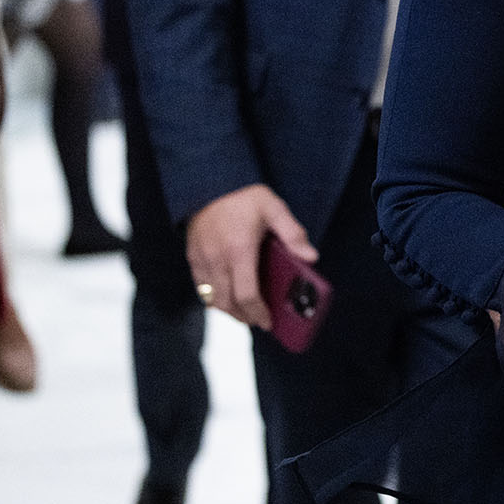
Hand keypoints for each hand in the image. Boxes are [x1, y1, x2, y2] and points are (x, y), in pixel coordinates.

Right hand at [185, 184, 316, 329]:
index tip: (268, 322)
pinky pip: (201, 287)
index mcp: (239, 250)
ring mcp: (201, 259)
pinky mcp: (192, 257)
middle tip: (259, 320)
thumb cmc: (244, 196)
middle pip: (227, 303)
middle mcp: (217, 259)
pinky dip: (214, 298)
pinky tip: (228, 295)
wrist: (210, 181)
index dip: (258, 313)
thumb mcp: (275, 209)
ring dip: (229, 310)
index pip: (246, 294)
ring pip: (211, 299)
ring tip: (246, 311)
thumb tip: (311, 257)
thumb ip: (293, 234)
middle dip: (244, 317)